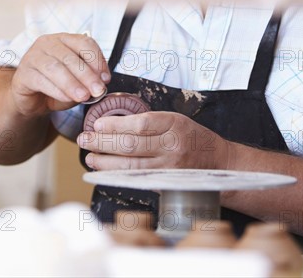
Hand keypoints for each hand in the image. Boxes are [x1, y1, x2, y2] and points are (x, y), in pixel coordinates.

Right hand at [10, 33, 109, 116]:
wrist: (31, 101)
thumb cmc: (57, 86)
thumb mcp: (77, 82)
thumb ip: (87, 81)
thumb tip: (100, 85)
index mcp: (64, 39)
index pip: (84, 42)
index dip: (97, 60)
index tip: (106, 78)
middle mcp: (47, 43)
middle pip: (70, 57)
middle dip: (87, 75)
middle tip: (98, 90)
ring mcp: (32, 57)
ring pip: (55, 68)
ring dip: (72, 83)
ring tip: (84, 96)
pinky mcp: (22, 74)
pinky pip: (41, 80)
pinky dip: (57, 90)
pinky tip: (67, 98)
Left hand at [77, 111, 230, 170]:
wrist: (218, 163)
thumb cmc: (192, 137)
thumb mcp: (175, 119)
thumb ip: (150, 122)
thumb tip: (114, 123)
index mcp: (174, 124)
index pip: (140, 124)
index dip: (115, 125)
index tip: (97, 124)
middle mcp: (172, 146)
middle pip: (131, 145)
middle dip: (103, 142)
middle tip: (84, 138)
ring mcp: (168, 168)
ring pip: (130, 166)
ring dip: (105, 161)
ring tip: (90, 156)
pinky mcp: (165, 183)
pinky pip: (136, 179)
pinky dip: (116, 175)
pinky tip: (103, 171)